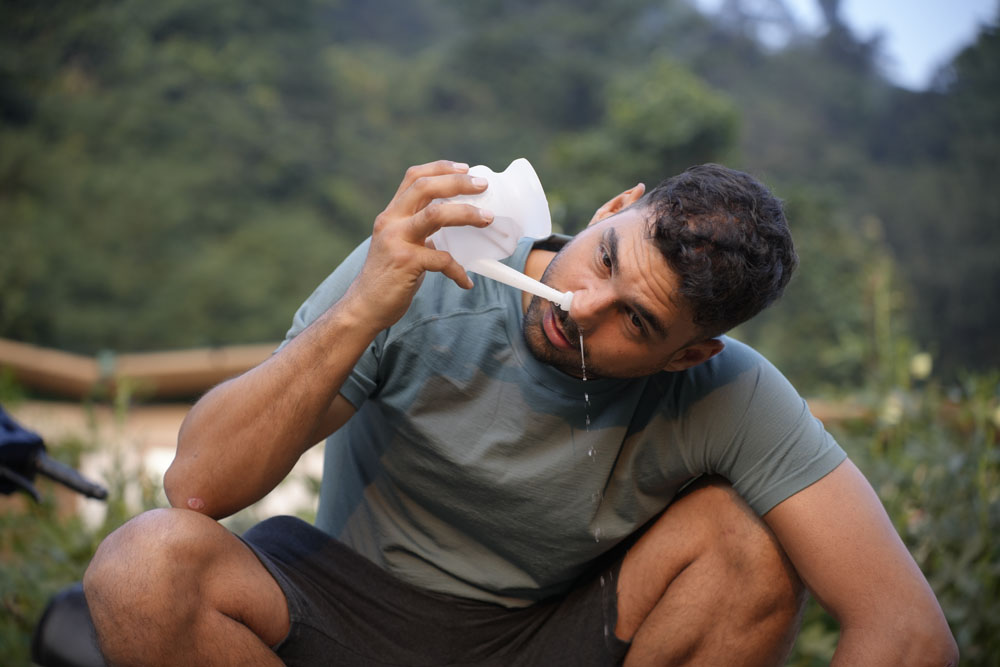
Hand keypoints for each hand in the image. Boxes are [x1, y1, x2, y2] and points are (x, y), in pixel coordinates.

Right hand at [343, 160, 493, 332]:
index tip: (465, 168)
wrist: (364, 306)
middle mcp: (391, 222)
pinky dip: (458, 271)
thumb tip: (452, 219)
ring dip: (466, 213)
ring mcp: (397, 241)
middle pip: (426, 187)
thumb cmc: (388, 277)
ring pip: (436, 214)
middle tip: (483, 186)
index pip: (414, 178)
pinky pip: (442, 260)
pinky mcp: (406, 263)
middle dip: (458, 183)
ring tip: (487, 219)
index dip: (440, 168)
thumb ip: (418, 229)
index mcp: (391, 215)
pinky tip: (466, 282)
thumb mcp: (398, 244)